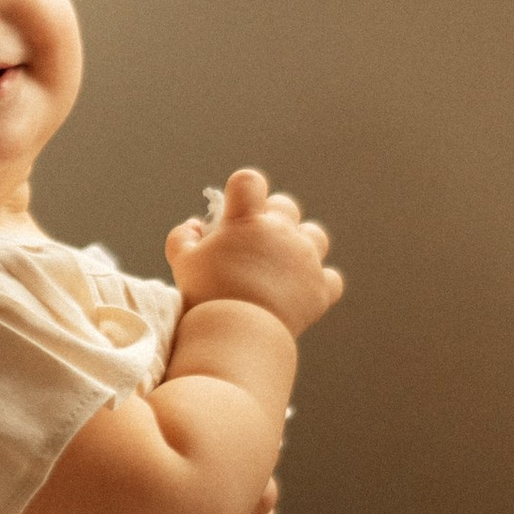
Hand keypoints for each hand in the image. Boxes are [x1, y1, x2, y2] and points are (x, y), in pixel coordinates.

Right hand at [166, 169, 343, 338]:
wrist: (237, 333)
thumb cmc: (205, 294)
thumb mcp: (182, 262)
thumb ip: (183, 237)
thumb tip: (195, 226)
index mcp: (247, 219)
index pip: (249, 181)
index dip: (242, 189)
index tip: (235, 207)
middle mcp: (281, 232)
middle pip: (285, 206)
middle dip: (271, 217)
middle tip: (254, 242)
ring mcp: (305, 258)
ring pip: (315, 236)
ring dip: (301, 243)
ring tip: (282, 264)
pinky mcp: (320, 288)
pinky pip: (331, 278)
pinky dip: (318, 282)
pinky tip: (301, 291)